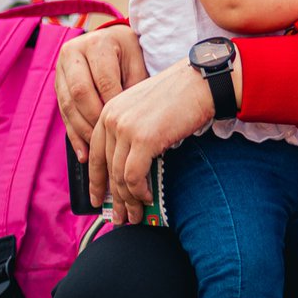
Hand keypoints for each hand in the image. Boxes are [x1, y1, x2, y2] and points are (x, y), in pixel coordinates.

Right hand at [55, 24, 148, 161]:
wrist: (112, 41)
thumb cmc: (129, 54)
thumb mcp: (136, 62)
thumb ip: (133, 86)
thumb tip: (131, 120)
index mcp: (97, 44)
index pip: (104, 80)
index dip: (113, 105)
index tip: (124, 125)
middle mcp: (73, 53)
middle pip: (80, 93)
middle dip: (94, 119)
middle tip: (109, 140)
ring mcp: (60, 69)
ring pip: (68, 105)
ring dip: (82, 131)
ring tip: (96, 152)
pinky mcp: (56, 85)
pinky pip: (63, 113)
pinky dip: (74, 134)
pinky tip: (84, 152)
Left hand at [88, 60, 214, 223]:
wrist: (203, 82)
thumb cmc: (181, 94)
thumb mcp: (145, 107)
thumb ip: (131, 128)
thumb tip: (130, 162)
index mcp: (110, 110)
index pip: (94, 152)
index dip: (95, 180)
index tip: (98, 197)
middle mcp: (112, 118)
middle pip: (107, 168)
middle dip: (113, 197)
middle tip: (119, 215)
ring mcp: (126, 129)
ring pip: (119, 176)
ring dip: (127, 200)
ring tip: (134, 215)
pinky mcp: (143, 139)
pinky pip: (134, 176)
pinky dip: (139, 192)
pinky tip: (146, 198)